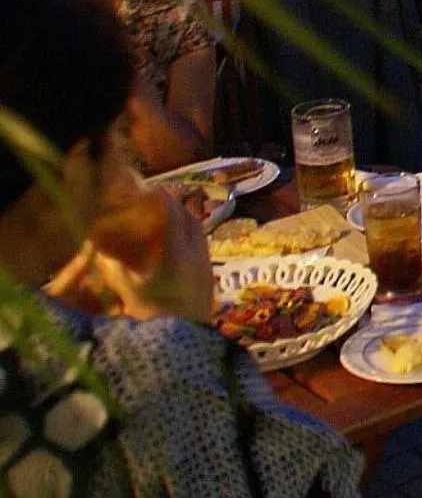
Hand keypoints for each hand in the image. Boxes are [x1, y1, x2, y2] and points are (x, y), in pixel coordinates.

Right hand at [92, 193, 213, 322]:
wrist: (189, 342)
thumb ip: (115, 270)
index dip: (161, 200)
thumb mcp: (130, 294)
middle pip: (189, 218)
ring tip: (166, 219)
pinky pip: (202, 244)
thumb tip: (99, 250)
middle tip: (155, 202)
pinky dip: (190, 235)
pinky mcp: (210, 274)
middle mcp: (196, 253)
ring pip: (198, 231)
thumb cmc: (157, 318)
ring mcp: (206, 263)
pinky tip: (176, 243)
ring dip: (184, 219)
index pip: (173, 214)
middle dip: (173, 206)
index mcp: (176, 254)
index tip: (149, 191)